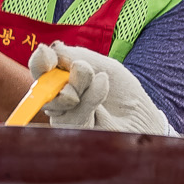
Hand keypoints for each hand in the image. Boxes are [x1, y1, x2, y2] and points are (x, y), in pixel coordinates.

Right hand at [26, 42, 169, 134]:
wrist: (144, 120)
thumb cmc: (124, 94)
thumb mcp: (106, 66)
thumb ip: (80, 56)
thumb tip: (53, 49)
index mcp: (63, 80)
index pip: (42, 71)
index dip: (40, 62)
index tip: (47, 54)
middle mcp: (59, 100)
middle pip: (40, 88)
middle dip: (57, 75)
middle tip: (81, 67)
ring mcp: (65, 118)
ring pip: (54, 104)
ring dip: (76, 86)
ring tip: (100, 80)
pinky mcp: (74, 134)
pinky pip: (70, 118)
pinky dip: (87, 100)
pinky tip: (102, 87)